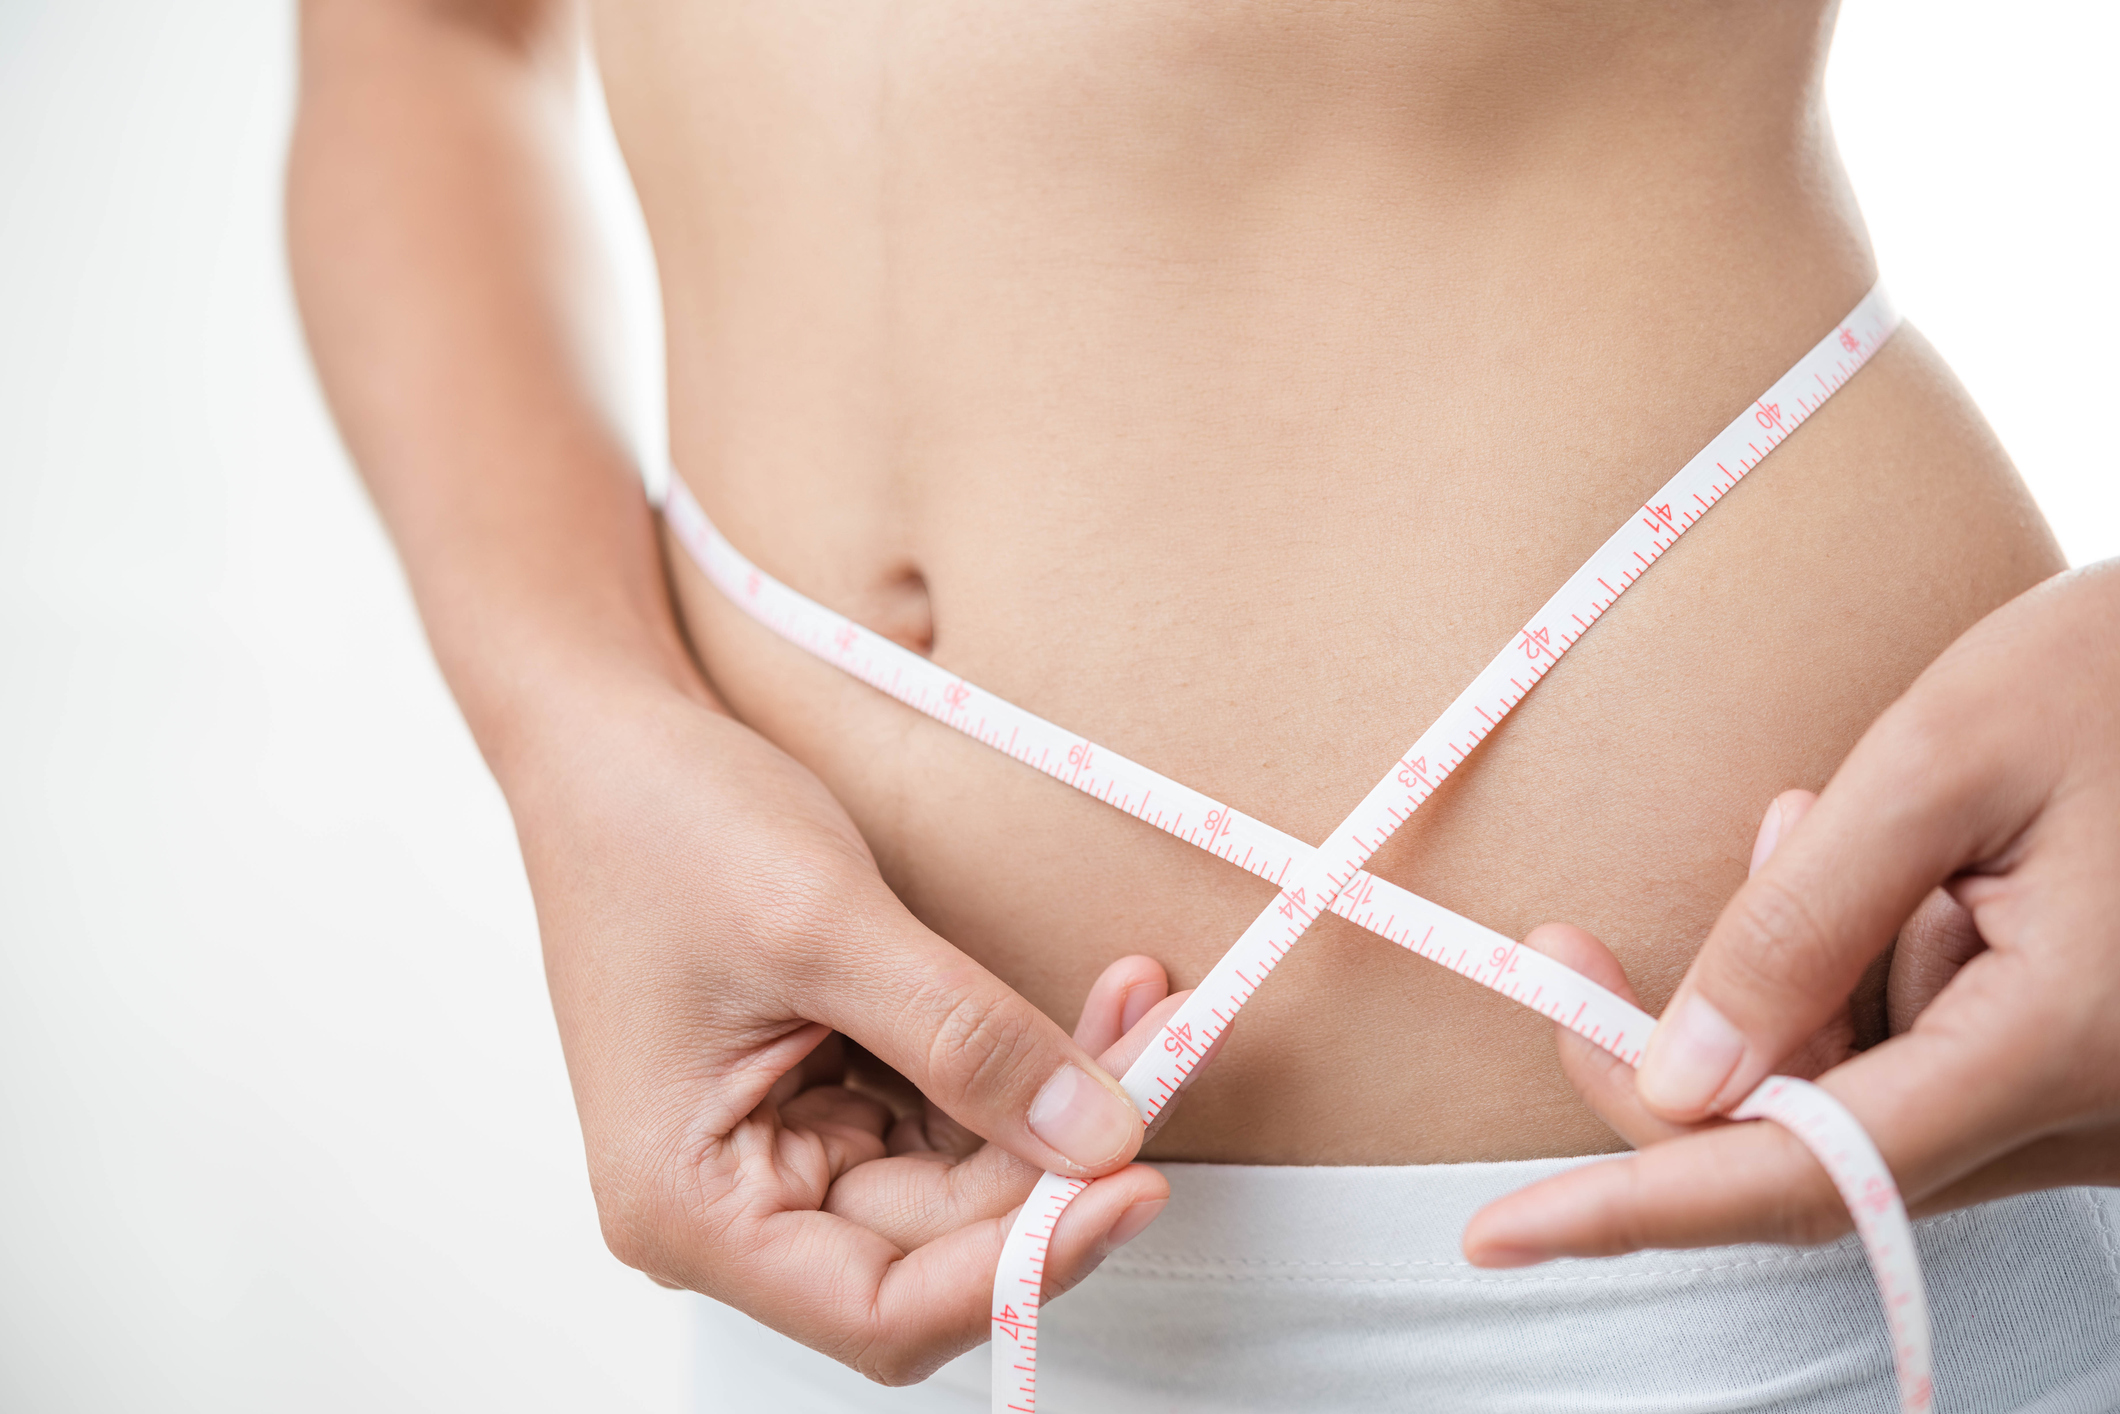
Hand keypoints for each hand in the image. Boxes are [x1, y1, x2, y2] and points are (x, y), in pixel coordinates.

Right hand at [513, 680, 1176, 1381]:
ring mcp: (787, 1151)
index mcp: (690, 1205)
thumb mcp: (825, 926)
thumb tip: (1096, 1136)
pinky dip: (1028, 1066)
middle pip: (942, 1242)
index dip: (1020, 1265)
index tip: (1133, 1183)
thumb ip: (964, 1039)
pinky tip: (1093, 1009)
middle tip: (1166, 1058)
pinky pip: (955, 1112)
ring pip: (966, 1178)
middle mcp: (736, 1205)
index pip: (884, 1309)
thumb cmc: (659, 825)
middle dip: (1063, 1157)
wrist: (612, 744)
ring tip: (1145, 1012)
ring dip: (1063, 1105)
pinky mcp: (829, 1096)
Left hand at [1464, 561, 2119, 1263]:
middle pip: (1811, 1152)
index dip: (1636, 1210)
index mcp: (2061, 1044)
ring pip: (1853, 1110)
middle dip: (1672, 1058)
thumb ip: (1801, 924)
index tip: (1497, 1234)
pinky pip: (1912, 1071)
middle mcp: (2086, 1116)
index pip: (1808, 1174)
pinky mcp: (2071, 1075)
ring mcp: (2086, 1107)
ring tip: (1803, 824)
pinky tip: (1874, 869)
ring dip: (1772, 995)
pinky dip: (1841, 988)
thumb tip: (1676, 1079)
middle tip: (1565, 948)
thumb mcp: (1944, 759)